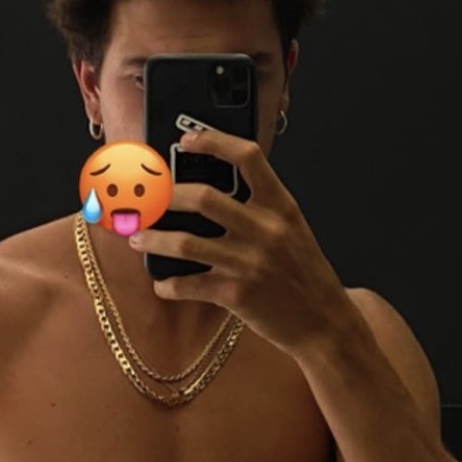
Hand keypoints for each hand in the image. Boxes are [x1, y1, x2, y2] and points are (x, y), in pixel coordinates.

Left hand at [126, 124, 345, 353]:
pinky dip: (168, 285)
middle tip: (148, 198)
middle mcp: (266, 230)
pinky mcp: (237, 295)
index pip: (248, 158)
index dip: (213, 141)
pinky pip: (189, 285)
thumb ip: (261, 208)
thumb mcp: (292, 229)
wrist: (325, 321)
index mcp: (281, 206)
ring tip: (136, 237)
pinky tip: (162, 283)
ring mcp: (250, 263)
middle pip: (203, 196)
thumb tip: (210, 191)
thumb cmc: (304, 274)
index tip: (187, 140)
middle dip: (165, 195)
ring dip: (153, 238)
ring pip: (186, 242)